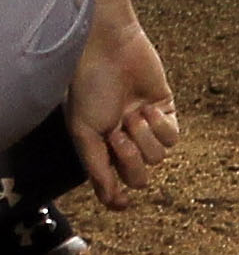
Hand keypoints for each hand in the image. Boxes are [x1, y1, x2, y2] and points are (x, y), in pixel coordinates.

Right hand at [67, 0, 182, 204]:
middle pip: (139, 174)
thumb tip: (108, 198)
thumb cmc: (87, 86)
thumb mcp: (83, 130)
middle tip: (118, 136)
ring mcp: (143, 126)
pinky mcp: (164, 112)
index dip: (116, 196)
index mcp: (96, 144)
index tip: (121, 203)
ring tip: (131, 116)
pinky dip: (160, 125)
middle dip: (131, 159)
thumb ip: (96, 166)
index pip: (110, 181)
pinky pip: (172, 137)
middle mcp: (120, 138)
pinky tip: (148, 108)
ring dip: (144, 137)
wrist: (108, 51)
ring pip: (158, 157)